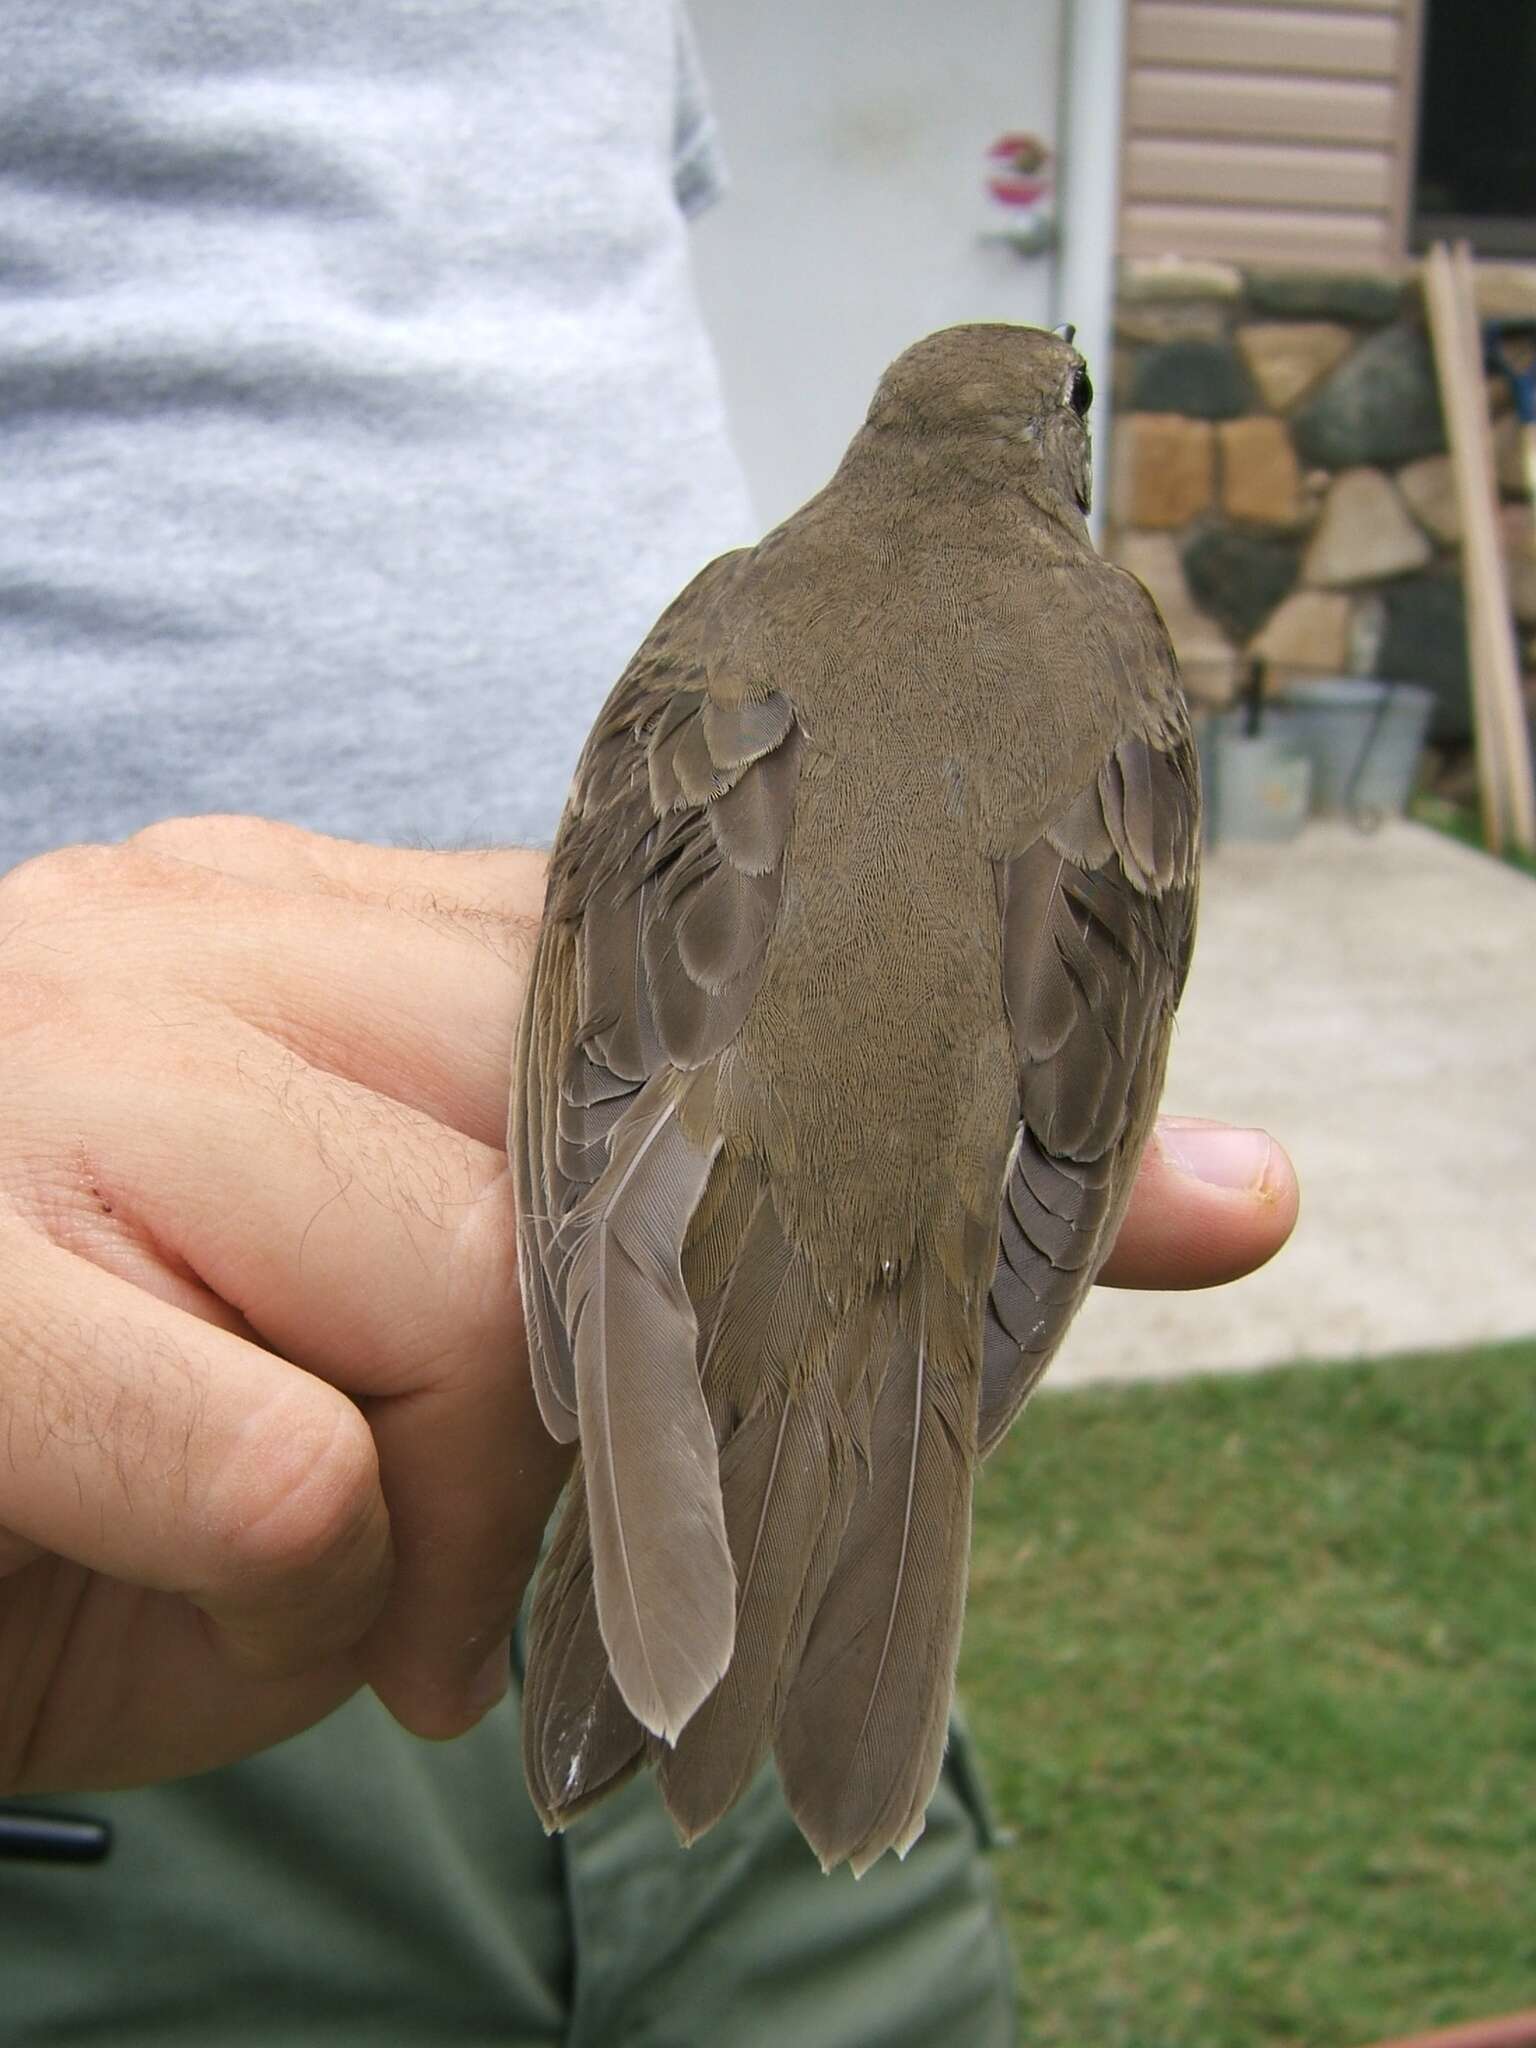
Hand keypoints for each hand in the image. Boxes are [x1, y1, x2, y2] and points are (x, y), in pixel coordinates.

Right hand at [0, 817, 1295, 1796]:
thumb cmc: (115, 1420)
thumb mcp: (425, 1316)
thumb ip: (673, 1258)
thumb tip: (1166, 1215)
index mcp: (303, 921)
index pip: (669, 979)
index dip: (875, 1116)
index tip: (1153, 1198)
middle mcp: (198, 944)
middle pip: (605, 1145)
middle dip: (658, 1394)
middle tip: (587, 1550)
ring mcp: (70, 1081)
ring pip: (473, 1294)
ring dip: (483, 1516)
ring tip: (395, 1600)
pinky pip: (282, 1456)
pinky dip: (308, 1581)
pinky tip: (217, 1580)